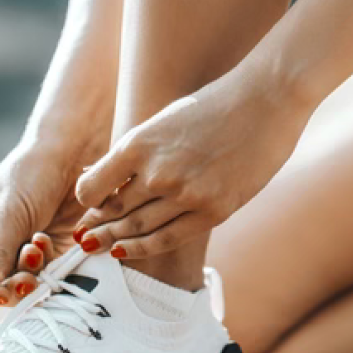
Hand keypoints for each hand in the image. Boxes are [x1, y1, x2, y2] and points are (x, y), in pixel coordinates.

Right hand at [0, 139, 96, 307]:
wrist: (69, 158)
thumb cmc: (29, 176)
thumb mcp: (8, 213)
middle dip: (10, 289)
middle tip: (26, 281)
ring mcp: (22, 257)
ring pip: (22, 288)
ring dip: (31, 276)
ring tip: (38, 245)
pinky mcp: (51, 257)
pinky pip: (48, 277)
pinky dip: (49, 266)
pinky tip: (47, 239)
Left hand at [73, 68, 309, 259]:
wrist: (267, 100)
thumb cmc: (215, 105)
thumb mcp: (164, 121)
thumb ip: (136, 152)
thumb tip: (100, 177)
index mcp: (138, 144)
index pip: (91, 188)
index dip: (87, 201)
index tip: (90, 206)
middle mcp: (158, 173)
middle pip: (114, 212)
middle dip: (97, 227)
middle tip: (85, 239)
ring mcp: (187, 195)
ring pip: (138, 229)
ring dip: (115, 241)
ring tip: (101, 248)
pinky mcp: (214, 210)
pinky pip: (169, 238)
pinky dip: (143, 248)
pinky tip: (126, 252)